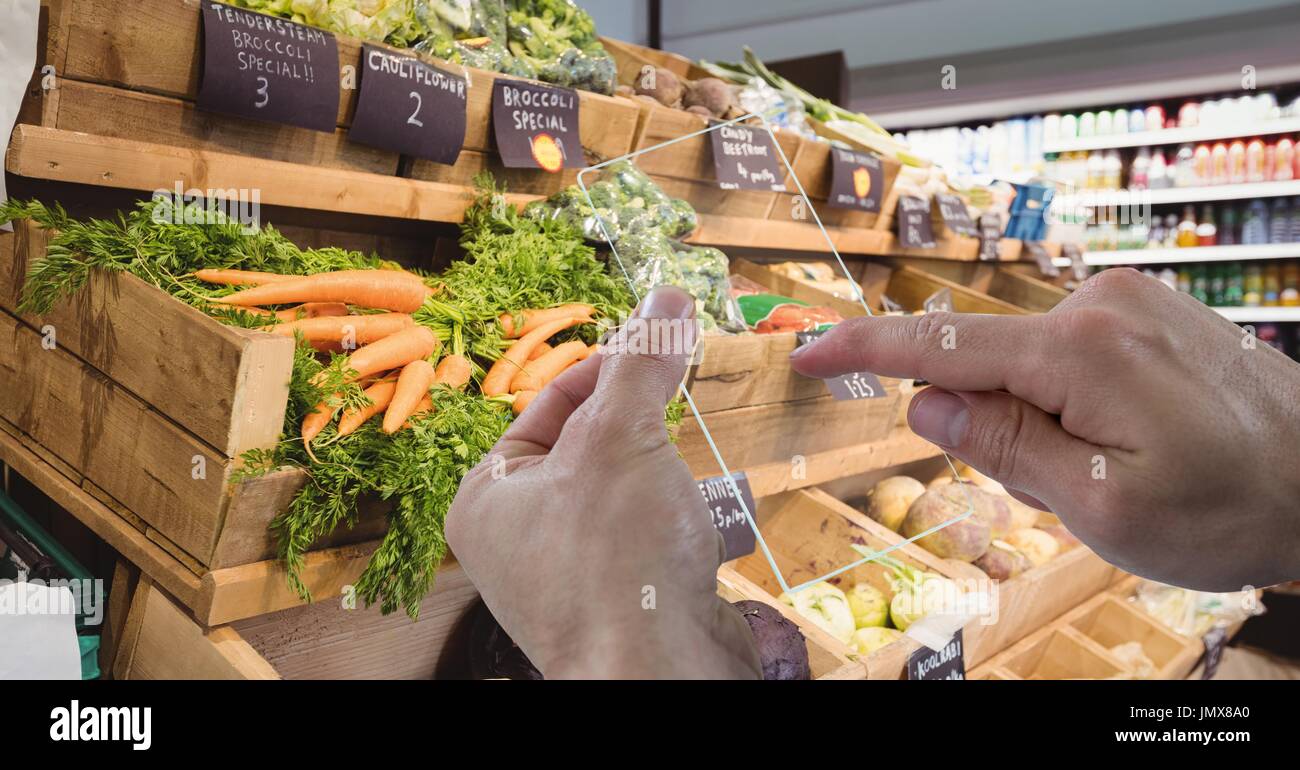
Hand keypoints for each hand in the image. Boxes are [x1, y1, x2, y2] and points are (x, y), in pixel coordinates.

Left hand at [448, 286, 761, 678]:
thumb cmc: (617, 560)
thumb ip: (642, 363)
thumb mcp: (622, 438)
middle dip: (639, 425)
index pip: (550, 401)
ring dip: (661, 475)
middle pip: (587, 445)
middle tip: (677, 398)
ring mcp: (564, 575)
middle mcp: (516, 539)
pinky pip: (643, 538)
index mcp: (486, 497)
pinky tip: (694, 528)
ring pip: (621, 491)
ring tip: (681, 482)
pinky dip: (673, 522)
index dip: (609, 364)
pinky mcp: (616, 601)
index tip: (662, 338)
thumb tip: (666, 297)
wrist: (660, 675)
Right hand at [790, 268, 1299, 591]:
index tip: (805, 351)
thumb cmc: (1232, 508)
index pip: (941, 345)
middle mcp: (1101, 304)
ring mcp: (1129, 299)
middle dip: (994, 423)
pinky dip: (1067, 397)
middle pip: (989, 360)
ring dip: (1040, 417)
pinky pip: (1068, 351)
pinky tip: (1133, 437)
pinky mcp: (1147, 308)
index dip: (863, 349)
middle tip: (1071, 486)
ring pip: (1029, 361)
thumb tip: (924, 402)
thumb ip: (1003, 447)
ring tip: (1122, 467)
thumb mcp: (1101, 505)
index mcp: (1081, 351)